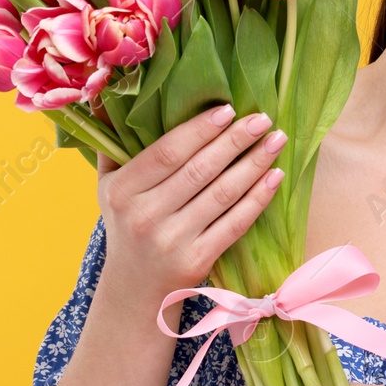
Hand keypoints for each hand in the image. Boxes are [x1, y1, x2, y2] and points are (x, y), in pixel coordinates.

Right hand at [94, 104, 288, 306]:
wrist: (135, 289)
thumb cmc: (127, 224)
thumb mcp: (108, 186)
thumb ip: (114, 145)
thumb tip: (108, 96)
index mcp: (122, 191)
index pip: (166, 153)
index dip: (200, 130)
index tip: (229, 109)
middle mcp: (145, 216)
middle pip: (199, 170)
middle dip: (235, 140)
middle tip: (263, 118)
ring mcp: (172, 241)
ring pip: (222, 195)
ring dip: (255, 164)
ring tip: (277, 140)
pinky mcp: (197, 260)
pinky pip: (235, 223)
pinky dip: (259, 198)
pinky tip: (275, 176)